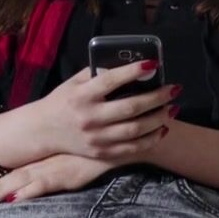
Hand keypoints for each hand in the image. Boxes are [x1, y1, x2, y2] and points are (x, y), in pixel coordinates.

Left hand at [0, 153, 117, 204]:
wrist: (123, 141)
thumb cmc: (103, 142)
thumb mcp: (80, 144)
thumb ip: (67, 148)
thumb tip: (58, 156)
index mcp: (51, 150)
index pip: (23, 163)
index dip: (5, 173)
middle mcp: (50, 158)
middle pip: (18, 172)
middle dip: (0, 185)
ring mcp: (57, 166)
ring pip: (25, 179)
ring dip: (6, 190)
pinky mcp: (68, 176)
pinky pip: (43, 185)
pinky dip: (28, 192)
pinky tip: (15, 199)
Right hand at [29, 61, 177, 161]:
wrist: (44, 131)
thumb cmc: (62, 101)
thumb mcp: (73, 83)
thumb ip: (97, 74)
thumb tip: (127, 67)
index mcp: (81, 96)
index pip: (110, 80)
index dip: (133, 71)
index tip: (153, 65)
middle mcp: (89, 117)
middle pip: (130, 107)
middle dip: (157, 97)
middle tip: (174, 89)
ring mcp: (96, 138)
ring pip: (136, 129)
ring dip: (159, 118)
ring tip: (173, 108)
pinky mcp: (101, 153)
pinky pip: (132, 148)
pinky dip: (151, 139)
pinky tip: (162, 128)